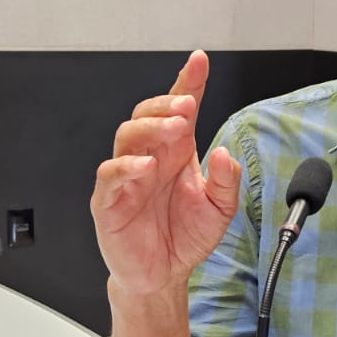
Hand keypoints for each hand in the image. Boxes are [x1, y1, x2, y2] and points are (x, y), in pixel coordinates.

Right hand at [91, 50, 242, 297]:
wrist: (163, 275)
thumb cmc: (185, 236)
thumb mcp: (221, 209)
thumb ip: (226, 181)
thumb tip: (223, 154)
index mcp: (176, 153)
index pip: (180, 110)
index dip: (188, 83)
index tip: (199, 61)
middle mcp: (151, 158)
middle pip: (148, 114)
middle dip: (167, 103)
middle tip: (187, 106)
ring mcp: (128, 177)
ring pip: (127, 134)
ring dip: (151, 126)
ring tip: (175, 129)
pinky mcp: (109, 201)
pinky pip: (110, 175)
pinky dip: (126, 166)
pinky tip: (146, 166)